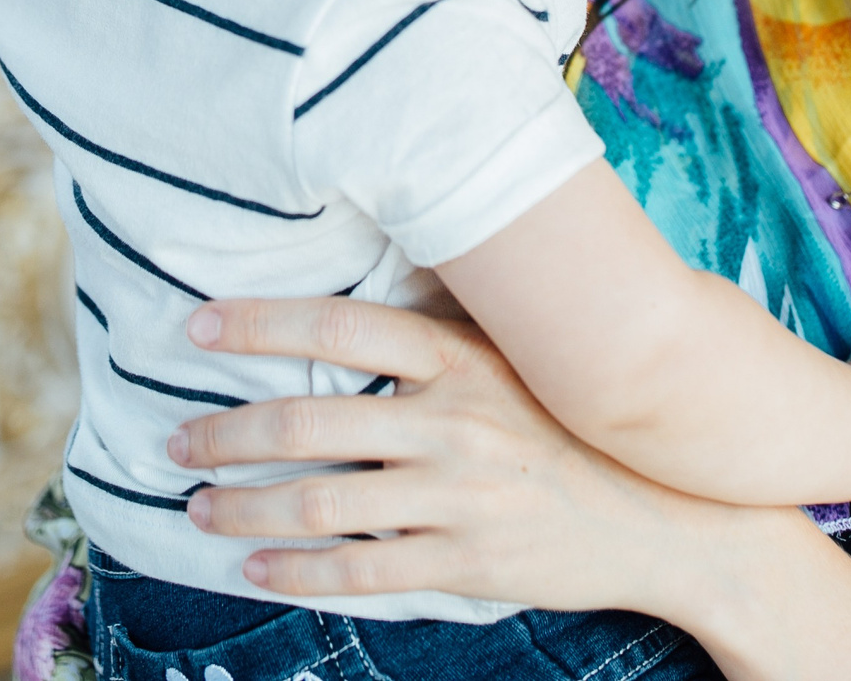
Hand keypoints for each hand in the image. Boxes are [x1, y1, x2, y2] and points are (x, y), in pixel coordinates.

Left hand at [164, 296, 739, 615]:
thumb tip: (377, 278)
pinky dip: (293, 570)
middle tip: (173, 436)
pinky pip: (357, 572)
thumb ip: (455, 327)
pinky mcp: (467, 564)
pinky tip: (253, 564)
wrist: (677, 519)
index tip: (196, 326)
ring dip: (241, 504)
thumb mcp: (527, 359)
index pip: (340, 329)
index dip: (260, 324)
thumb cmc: (585, 427)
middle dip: (225, 431)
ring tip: (196, 503)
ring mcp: (458, 499)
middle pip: (307, 424)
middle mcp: (454, 424)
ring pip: (317, 503)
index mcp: (465, 360)